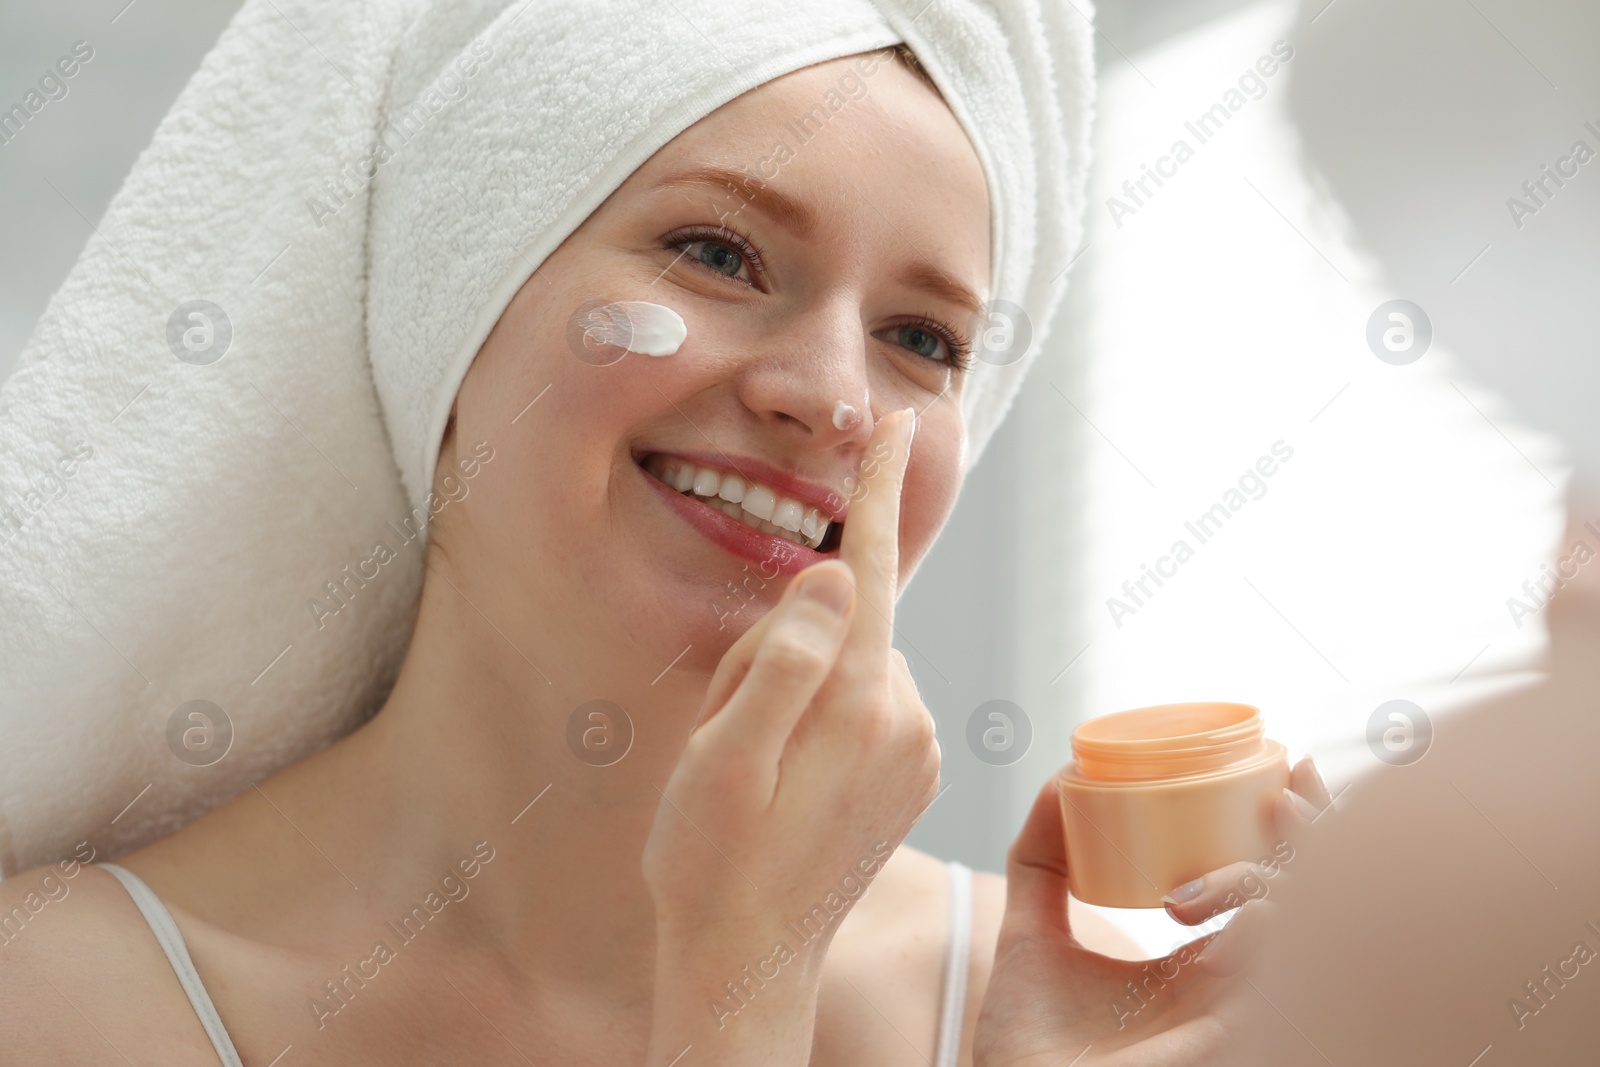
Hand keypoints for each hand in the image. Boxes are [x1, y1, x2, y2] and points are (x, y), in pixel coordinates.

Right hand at [642, 408, 938, 1065]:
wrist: (748, 963)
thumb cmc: (714, 861)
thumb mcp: (720, 757)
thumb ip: (782, 660)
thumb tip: (837, 577)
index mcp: (858, 701)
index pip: (872, 569)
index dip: (876, 490)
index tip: (898, 422)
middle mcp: (906, 716)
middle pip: (843, 621)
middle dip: (781, 646)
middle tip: (726, 731)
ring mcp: (913, 749)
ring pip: (847, 663)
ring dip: (794, 687)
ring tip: (749, 765)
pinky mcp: (908, 772)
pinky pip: (860, 704)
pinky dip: (817, 715)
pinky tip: (781, 777)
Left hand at [972, 758, 1332, 1066]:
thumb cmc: (1026, 1044)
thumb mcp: (1030, 935)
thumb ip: (1043, 864)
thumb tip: (1060, 779)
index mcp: (1197, 966)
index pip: (1265, 890)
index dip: (1291, 835)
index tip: (1288, 767)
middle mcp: (1224, 988)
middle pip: (1300, 904)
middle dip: (1313, 839)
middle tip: (1285, 783)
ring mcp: (1227, 1015)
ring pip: (1293, 933)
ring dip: (1292, 874)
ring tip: (1272, 818)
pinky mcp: (1218, 1044)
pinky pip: (1268, 990)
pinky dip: (1268, 938)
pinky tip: (1255, 909)